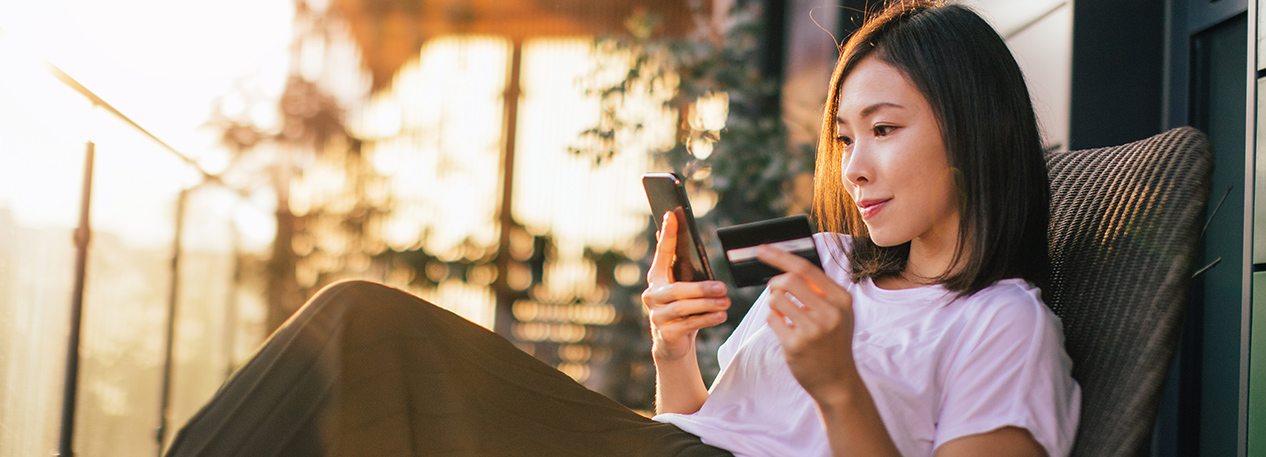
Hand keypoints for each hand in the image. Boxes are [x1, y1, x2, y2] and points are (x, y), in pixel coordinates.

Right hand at [641, 211, 729, 360]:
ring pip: (683, 307)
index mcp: (657, 278)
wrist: (672, 343)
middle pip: (677, 289)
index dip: (668, 235)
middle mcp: (653, 295)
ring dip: (707, 304)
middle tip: (723, 287)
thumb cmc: (682, 309)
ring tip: (726, 302)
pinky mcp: (665, 333)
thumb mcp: (682, 286)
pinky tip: (721, 316)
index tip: (672, 215)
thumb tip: (670, 231)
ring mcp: (657, 316)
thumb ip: (678, 264)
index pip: (662, 253)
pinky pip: (689, 324)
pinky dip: (707, 319)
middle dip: (701, 288)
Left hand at [757, 244, 857, 403]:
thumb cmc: (833, 343)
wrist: (838, 382)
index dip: (780, 256)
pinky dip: (773, 320)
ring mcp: (813, 330)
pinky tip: (784, 329)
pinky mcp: (796, 345)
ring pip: (776, 299)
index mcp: (842, 299)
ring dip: (773, 304)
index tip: (762, 250)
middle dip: (775, 283)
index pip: (806, 269)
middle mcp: (830, 312)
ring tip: (784, 315)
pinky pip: (771, 319)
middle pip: (788, 280)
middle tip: (775, 292)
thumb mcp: (838, 313)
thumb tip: (788, 266)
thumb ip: (820, 291)